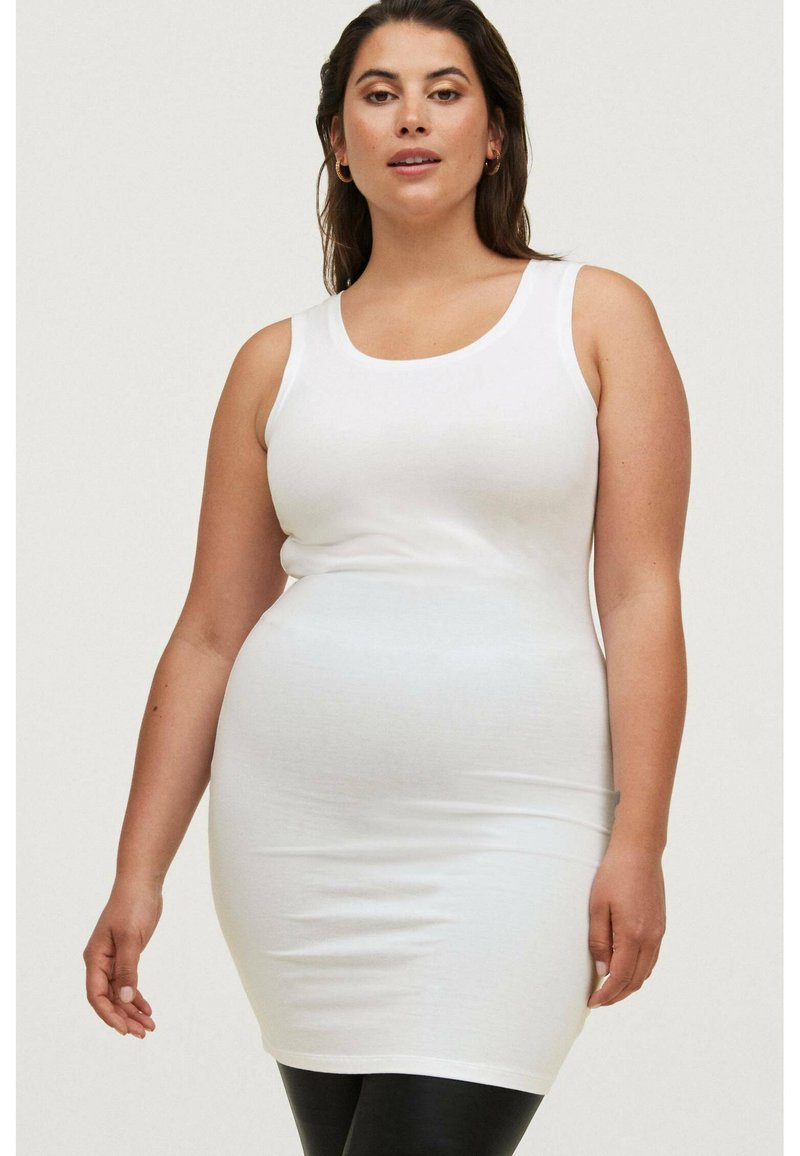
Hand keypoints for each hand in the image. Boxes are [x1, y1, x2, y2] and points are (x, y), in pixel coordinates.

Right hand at [83, 879, 162, 1036]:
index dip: (109, 1014)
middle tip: (143, 1033)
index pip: (97, 995)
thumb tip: (125, 999)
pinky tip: (147, 1009)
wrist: (142, 884)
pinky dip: (137, 997)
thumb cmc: (132, 906)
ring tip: (149, 1026)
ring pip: (120, 993)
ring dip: (132, 1010)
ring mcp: (113, 960)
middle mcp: (100, 962)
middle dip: (124, 1017)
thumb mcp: (131, 938)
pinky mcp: (126, 957)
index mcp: (95, 958)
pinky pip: (128, 983)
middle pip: (109, 998)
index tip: (124, 1029)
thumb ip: (127, 969)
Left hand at [586, 842, 665, 1008]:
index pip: (620, 977)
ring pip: (646, 972)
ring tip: (610, 988)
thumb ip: (599, 941)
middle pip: (636, 980)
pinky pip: (652, 959)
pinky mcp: (661, 925)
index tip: (593, 1002)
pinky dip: (639, 971)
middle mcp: (651, 938)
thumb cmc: (614, 875)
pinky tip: (625, 968)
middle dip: (617, 995)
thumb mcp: (597, 907)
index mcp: (633, 935)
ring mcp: (659, 933)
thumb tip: (603, 971)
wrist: (640, 852)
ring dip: (629, 985)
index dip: (606, 995)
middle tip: (599, 1000)